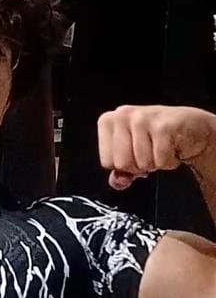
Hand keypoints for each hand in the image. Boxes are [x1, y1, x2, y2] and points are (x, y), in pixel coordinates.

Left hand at [98, 105, 215, 189]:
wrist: (190, 126)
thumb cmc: (157, 137)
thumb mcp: (132, 154)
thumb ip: (120, 172)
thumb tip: (118, 182)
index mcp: (108, 121)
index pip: (107, 162)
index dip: (124, 167)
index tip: (135, 155)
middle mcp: (122, 115)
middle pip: (122, 164)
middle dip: (139, 167)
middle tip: (150, 152)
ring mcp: (142, 118)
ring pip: (142, 163)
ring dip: (156, 163)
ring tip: (161, 148)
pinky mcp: (162, 126)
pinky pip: (160, 161)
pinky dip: (169, 162)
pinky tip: (172, 147)